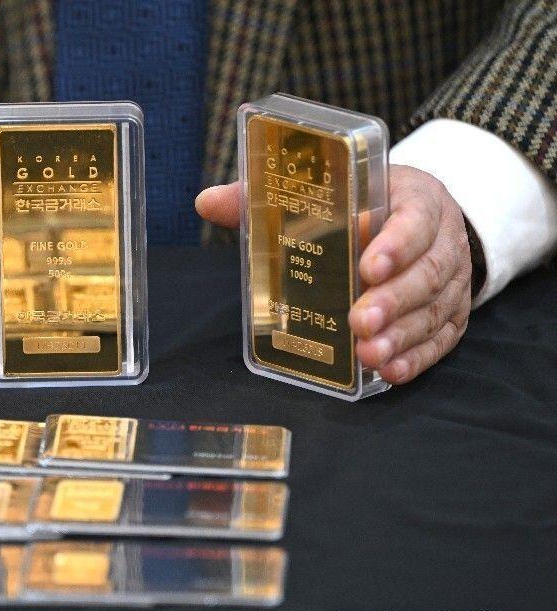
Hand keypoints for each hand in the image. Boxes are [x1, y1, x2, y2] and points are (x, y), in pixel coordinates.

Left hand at [195, 164, 471, 384]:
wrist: (422, 217)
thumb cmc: (364, 204)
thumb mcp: (329, 190)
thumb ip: (267, 197)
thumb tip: (206, 202)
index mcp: (414, 199)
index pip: (413, 219)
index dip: (394, 244)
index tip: (367, 267)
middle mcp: (443, 240)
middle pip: (426, 272)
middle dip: (393, 301)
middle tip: (360, 323)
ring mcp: (452, 281)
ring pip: (434, 309)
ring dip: (402, 336)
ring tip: (369, 355)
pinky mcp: (450, 314)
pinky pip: (441, 338)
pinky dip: (417, 357)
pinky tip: (390, 371)